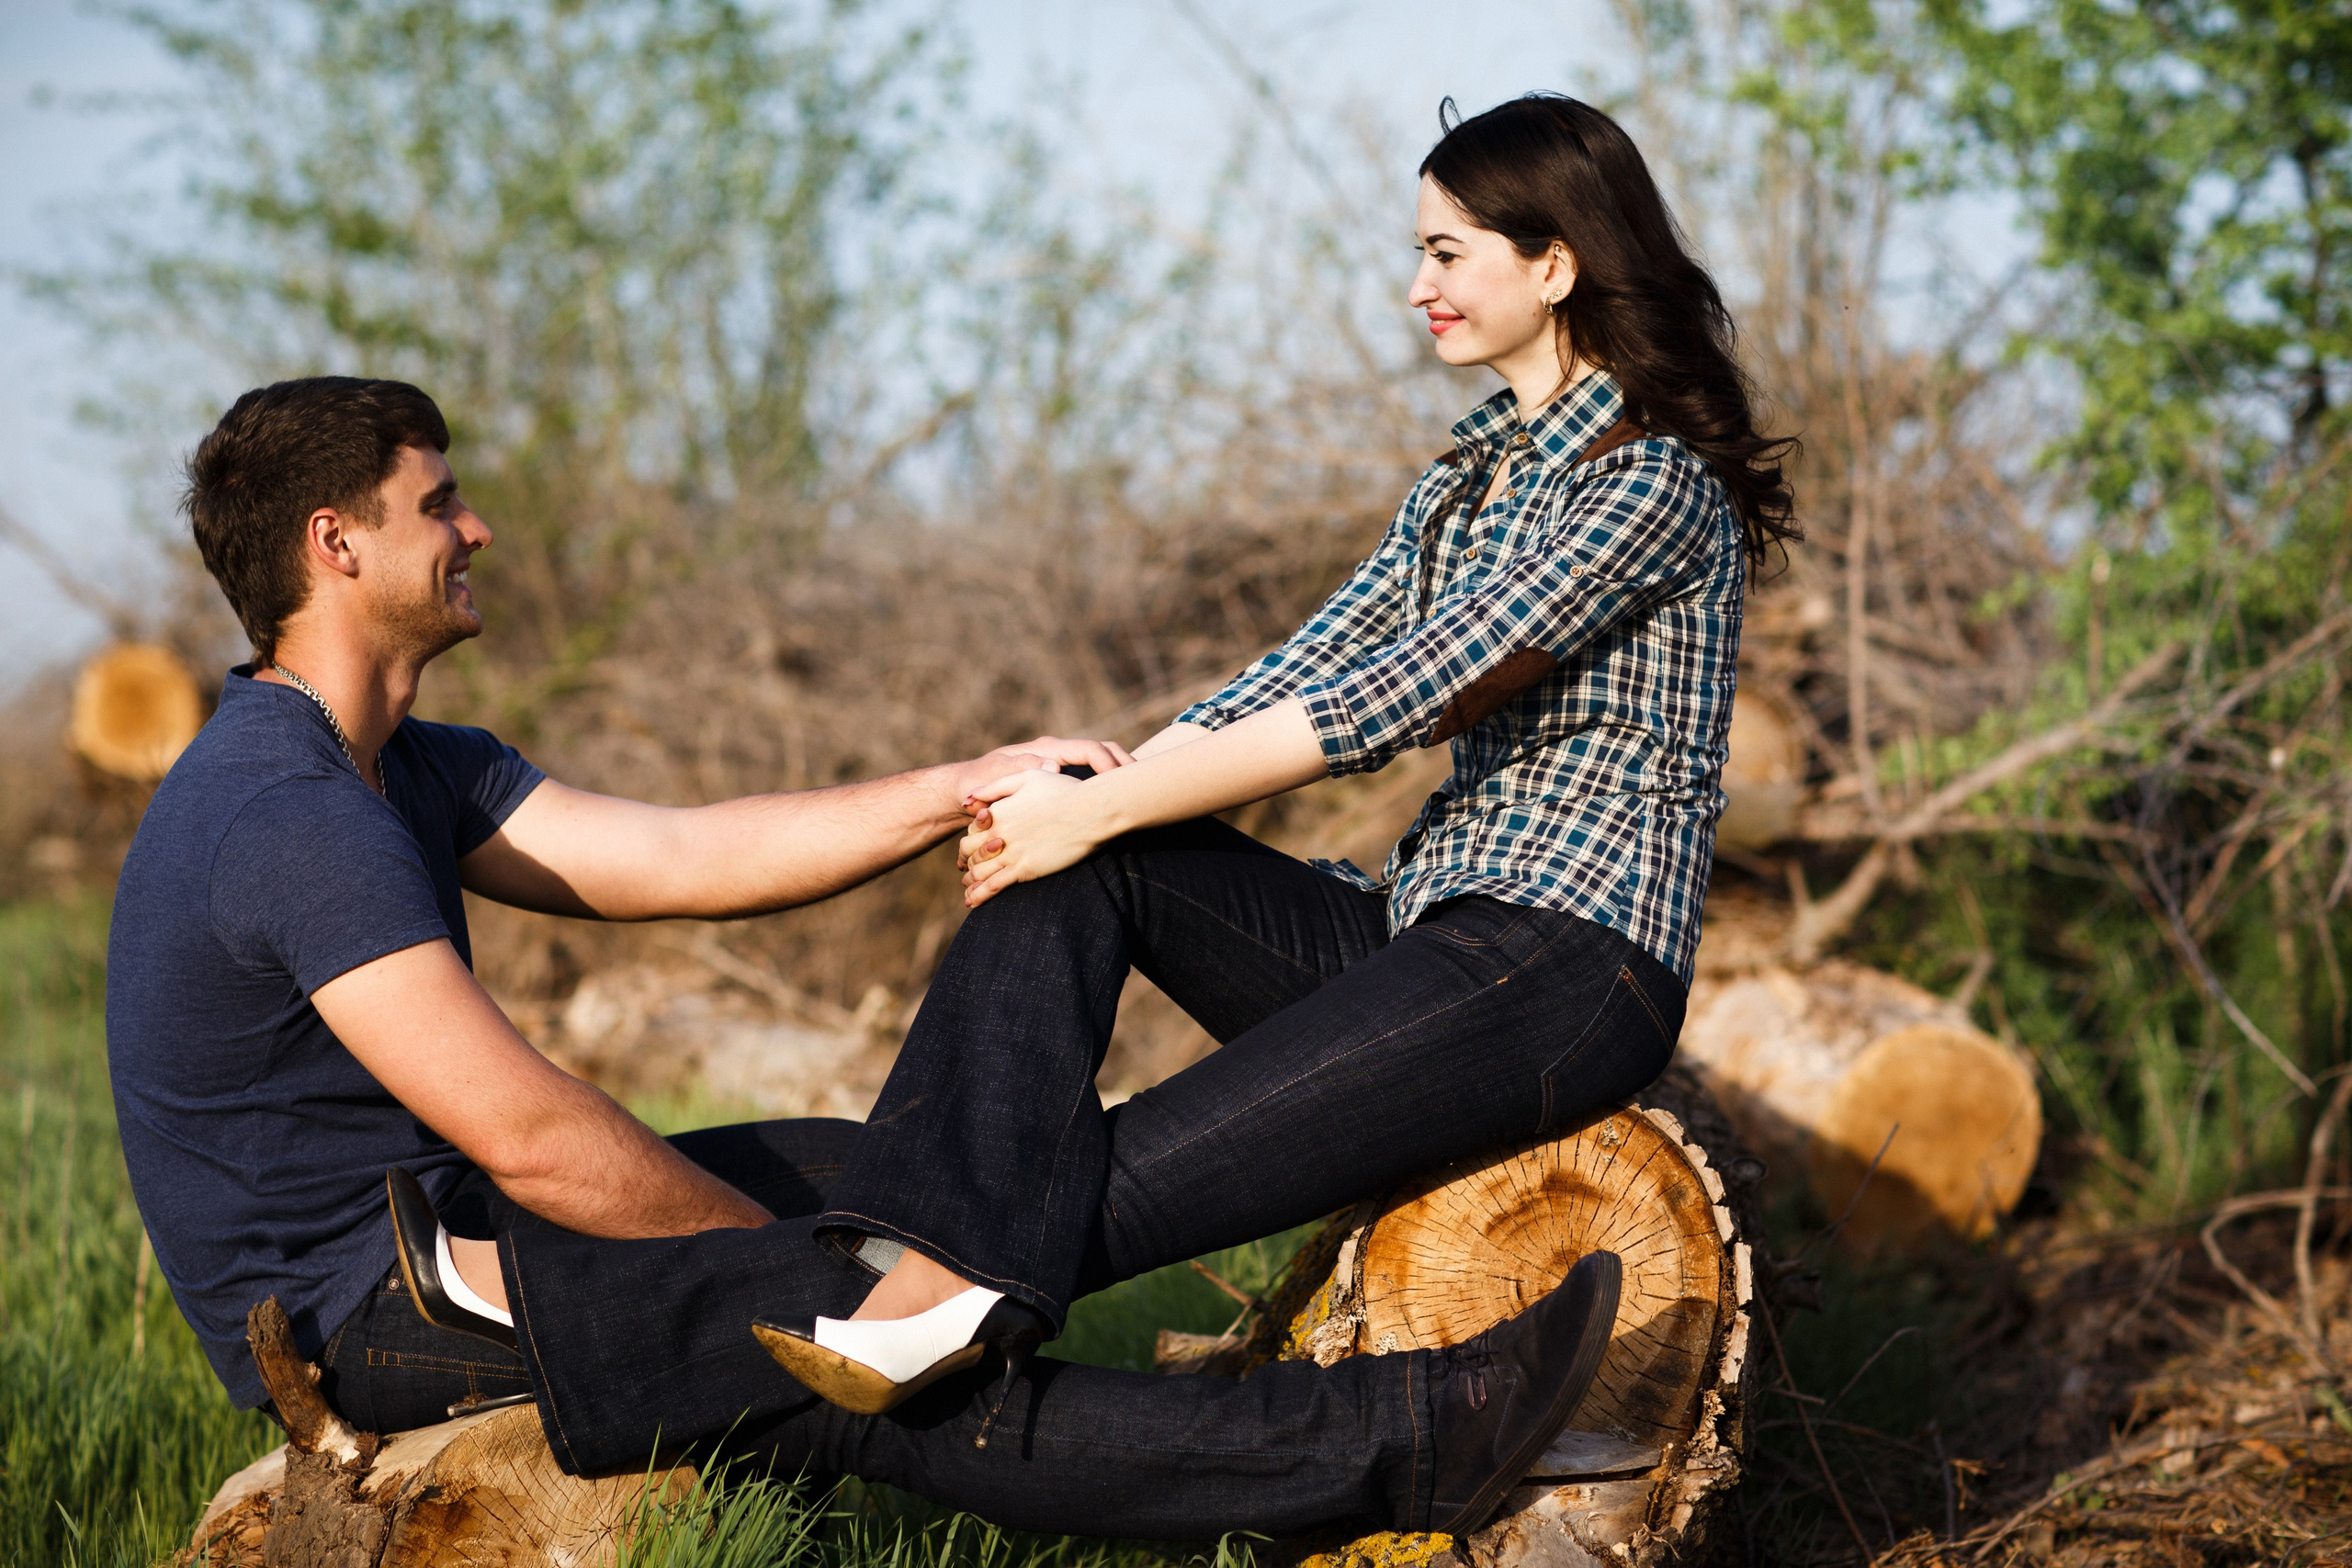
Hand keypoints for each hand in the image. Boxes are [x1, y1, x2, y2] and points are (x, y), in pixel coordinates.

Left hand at [948, 735, 1133, 811]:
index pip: (1089, 749)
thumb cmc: (979, 781)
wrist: (965, 791)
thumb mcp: (997, 774)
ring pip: (1102, 766)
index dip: (1109, 762)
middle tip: (1145, 784)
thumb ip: (1020, 769)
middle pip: (1104, 752)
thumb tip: (1054, 768)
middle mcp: (1058, 757)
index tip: (1123, 779)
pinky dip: (1110, 787)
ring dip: (1122, 776)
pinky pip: (1091, 783)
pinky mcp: (1060, 785)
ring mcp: (1061, 771)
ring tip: (1142, 793)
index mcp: (1047, 750)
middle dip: (1126, 765)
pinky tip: (1122, 802)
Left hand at [954, 769, 1107, 906]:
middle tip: (967, 872)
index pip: (972, 831)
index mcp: (997, 812)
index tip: (973, 850)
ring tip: (969, 893)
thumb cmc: (1064, 790)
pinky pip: (994, 886)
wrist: (1091, 809)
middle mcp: (998, 833)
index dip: (970, 842)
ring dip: (971, 883)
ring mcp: (1010, 853)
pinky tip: (973, 904)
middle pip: (969, 853)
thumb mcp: (1027, 777)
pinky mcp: (1025, 869)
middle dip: (966, 863)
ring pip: (978, 872)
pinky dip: (980, 896)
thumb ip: (996, 787)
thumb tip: (969, 799)